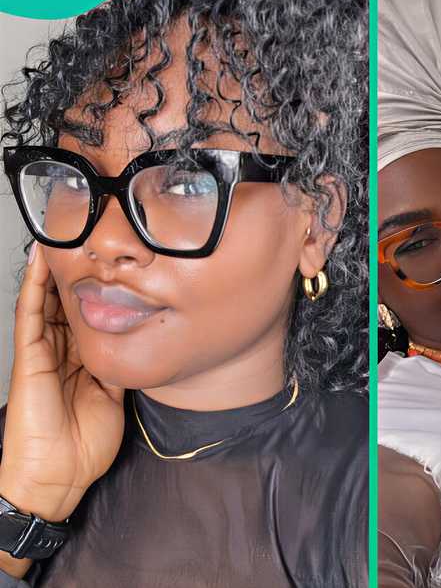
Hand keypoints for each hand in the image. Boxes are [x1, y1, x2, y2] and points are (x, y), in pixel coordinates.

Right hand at [0, 243, 125, 522]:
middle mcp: (61, 351)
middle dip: (77, 272)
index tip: (113, 263)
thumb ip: (122, 366)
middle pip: (68, 302)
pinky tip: (39, 263)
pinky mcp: (28, 357)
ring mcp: (42, 352)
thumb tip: (142, 342)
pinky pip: (30, 315)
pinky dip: (33, 287)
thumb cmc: (85, 445)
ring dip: (54, 270)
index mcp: (81, 360)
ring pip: (48, 301)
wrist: (58, 475)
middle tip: (88, 237)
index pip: (89, 316)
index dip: (98, 290)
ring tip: (63, 235)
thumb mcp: (116, 396)